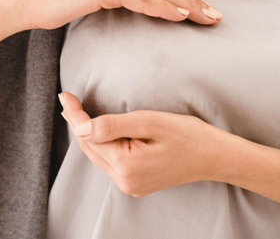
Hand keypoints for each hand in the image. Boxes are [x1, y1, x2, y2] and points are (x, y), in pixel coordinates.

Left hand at [58, 91, 236, 196]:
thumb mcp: (149, 122)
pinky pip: (109, 161)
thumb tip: (80, 126)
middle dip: (77, 122)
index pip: (89, 135)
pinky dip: (101, 144)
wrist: (215, 157)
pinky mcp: (135, 183)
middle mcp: (124, 180)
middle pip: (89, 147)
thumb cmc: (188, 135)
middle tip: (67, 99)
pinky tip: (99, 129)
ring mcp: (130, 184)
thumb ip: (112, 125)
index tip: (64, 95)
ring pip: (97, 155)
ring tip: (76, 111)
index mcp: (126, 165)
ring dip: (88, 133)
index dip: (74, 114)